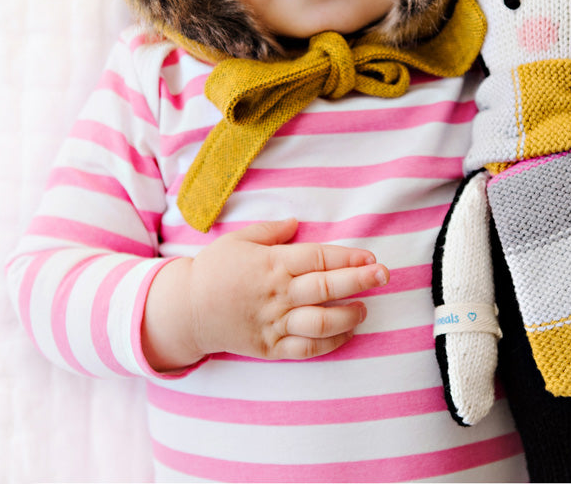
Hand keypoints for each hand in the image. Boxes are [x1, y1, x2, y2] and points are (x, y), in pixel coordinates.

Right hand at [142, 217, 388, 370]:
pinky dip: (330, 343)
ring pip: (320, 322)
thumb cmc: (216, 268)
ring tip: (366, 308)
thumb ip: (272, 231)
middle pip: (326, 288)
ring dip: (349, 315)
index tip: (370, 256)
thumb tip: (298, 222)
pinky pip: (305, 349)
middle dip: (359, 281)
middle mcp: (277, 294)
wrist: (186, 310)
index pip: (318, 258)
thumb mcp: (240, 239)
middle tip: (384, 276)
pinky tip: (347, 333)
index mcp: (272, 263)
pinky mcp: (269, 347)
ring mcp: (273, 323)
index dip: (347, 257)